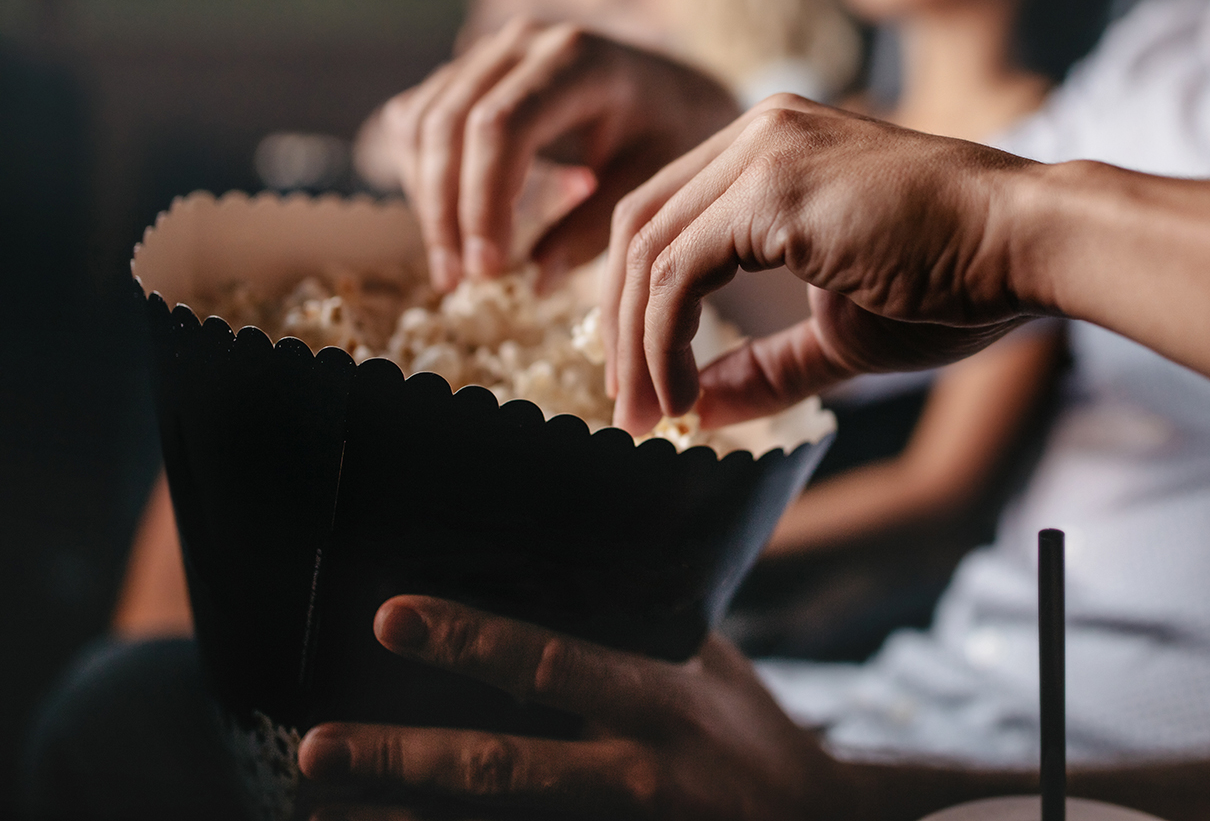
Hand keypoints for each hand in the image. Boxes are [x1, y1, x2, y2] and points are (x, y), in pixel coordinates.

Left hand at [298, 596, 859, 819]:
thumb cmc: (748, 732)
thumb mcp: (707, 664)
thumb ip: (638, 624)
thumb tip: (559, 563)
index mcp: (656, 702)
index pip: (551, 663)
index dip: (473, 640)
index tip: (392, 616)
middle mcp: (633, 773)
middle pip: (504, 770)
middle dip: (404, 760)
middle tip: (312, 748)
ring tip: (322, 820)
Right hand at [379, 19, 737, 289]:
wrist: (672, 92)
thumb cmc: (668, 137)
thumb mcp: (650, 183)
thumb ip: (595, 228)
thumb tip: (536, 280)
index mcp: (578, 60)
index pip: (501, 127)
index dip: (483, 201)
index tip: (488, 268)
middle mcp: (524, 41)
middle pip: (450, 123)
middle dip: (446, 210)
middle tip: (458, 279)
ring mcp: (489, 51)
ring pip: (422, 121)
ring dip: (427, 199)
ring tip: (454, 267)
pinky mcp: (467, 70)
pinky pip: (417, 120)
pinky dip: (421, 175)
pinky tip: (452, 225)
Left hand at [602, 94, 1055, 432]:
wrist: (1026, 242)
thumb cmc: (955, 282)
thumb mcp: (839, 332)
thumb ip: (763, 366)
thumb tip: (694, 410)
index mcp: (770, 147)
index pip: (666, 217)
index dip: (637, 305)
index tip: (645, 381)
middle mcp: (756, 132)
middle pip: (638, 225)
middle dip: (618, 327)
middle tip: (627, 409)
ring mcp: (763, 151)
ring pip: (646, 249)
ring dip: (634, 345)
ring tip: (647, 415)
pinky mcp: (773, 188)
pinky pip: (677, 270)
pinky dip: (662, 339)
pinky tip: (678, 394)